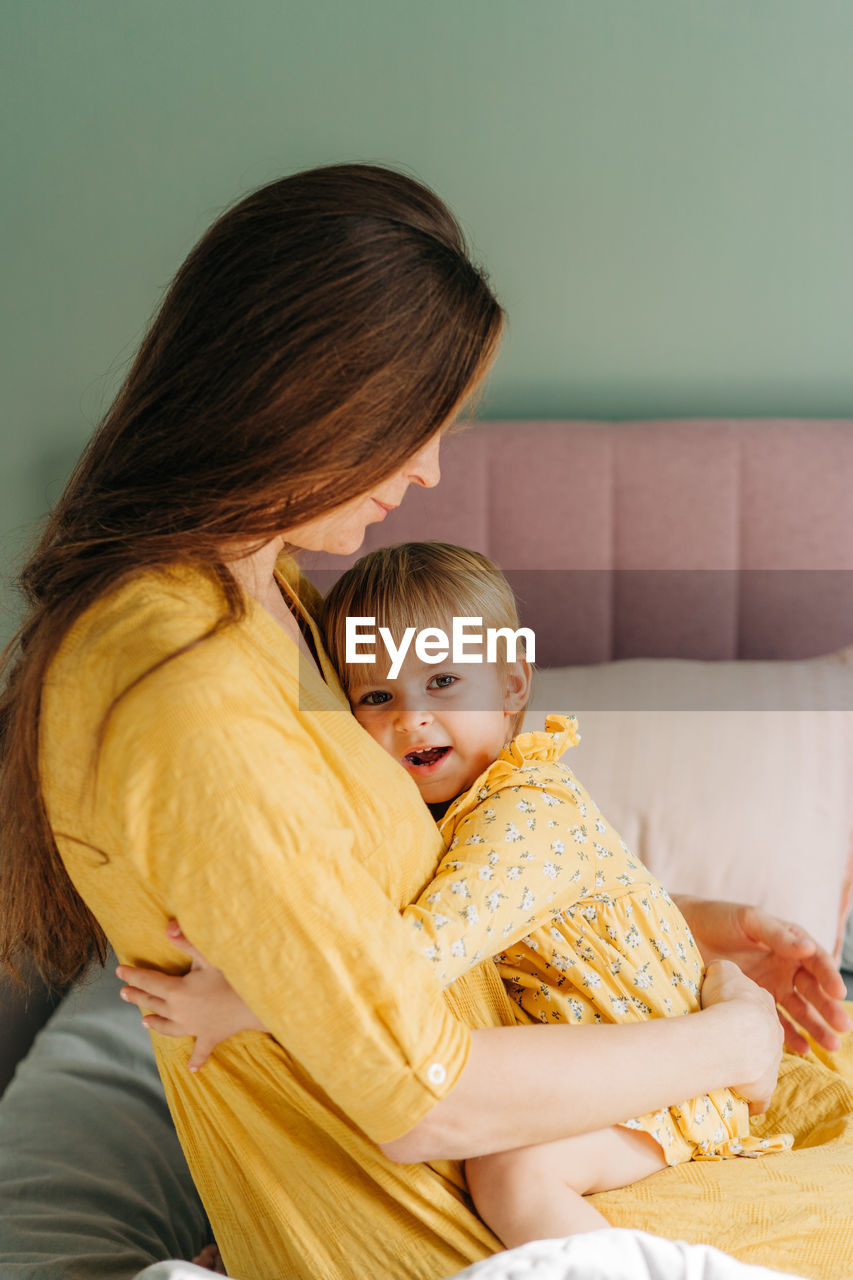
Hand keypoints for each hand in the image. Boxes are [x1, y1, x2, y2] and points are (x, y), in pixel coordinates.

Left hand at [116, 920, 267, 1070]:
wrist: (256, 1004)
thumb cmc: (232, 977)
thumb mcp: (209, 957)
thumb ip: (187, 942)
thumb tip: (168, 927)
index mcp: (176, 991)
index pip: (148, 981)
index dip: (133, 975)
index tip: (119, 971)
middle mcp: (179, 1012)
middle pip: (153, 1003)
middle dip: (137, 996)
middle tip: (123, 992)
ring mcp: (192, 1027)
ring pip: (167, 1026)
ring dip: (155, 1023)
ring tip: (144, 1021)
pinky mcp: (208, 1037)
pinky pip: (200, 1050)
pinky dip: (196, 1060)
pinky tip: (192, 1069)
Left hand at [676, 896, 850, 1054]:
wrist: (686, 932)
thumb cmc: (719, 918)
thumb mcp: (750, 920)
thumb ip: (777, 934)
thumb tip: (809, 947)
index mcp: (790, 943)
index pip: (816, 962)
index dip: (829, 976)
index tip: (838, 992)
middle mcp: (785, 967)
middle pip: (813, 991)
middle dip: (829, 1009)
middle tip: (843, 1027)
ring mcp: (771, 986)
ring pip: (800, 1011)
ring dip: (816, 1028)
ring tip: (830, 1046)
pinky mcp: (754, 1002)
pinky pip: (776, 1022)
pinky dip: (790, 1036)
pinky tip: (803, 1049)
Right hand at [700, 957, 783, 1114]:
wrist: (734, 1034)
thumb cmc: (727, 999)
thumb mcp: (722, 970)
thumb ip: (723, 970)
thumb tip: (716, 972)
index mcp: (764, 1004)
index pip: (757, 1006)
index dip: (743, 1008)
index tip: (728, 1012)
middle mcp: (774, 1032)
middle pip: (763, 1036)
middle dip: (749, 1039)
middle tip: (725, 1040)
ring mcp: (772, 1061)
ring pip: (762, 1064)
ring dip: (748, 1067)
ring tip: (724, 1066)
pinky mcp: (764, 1088)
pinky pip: (758, 1098)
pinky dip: (750, 1101)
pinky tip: (735, 1099)